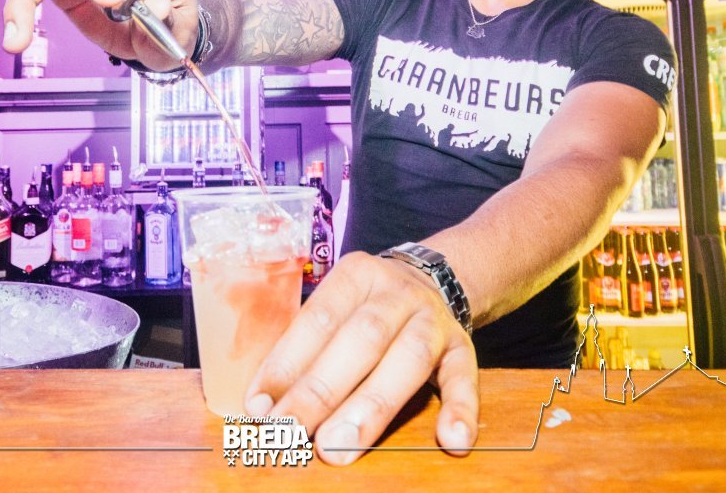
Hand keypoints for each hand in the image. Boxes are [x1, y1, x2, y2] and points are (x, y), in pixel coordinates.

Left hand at [246, 252, 479, 464]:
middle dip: (320, 392)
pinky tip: (452, 441)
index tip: (258, 408)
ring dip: (371, 408)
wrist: (433, 279)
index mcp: (357, 276)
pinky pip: (466, 378)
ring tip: (339, 448)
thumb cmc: (365, 306)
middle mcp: (398, 294)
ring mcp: (434, 320)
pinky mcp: (464, 347)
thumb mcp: (337, 305)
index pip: (317, 320)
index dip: (287, 364)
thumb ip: (307, 346)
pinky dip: (462, 410)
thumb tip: (262, 404)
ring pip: (409, 360)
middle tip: (289, 433)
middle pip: (360, 340)